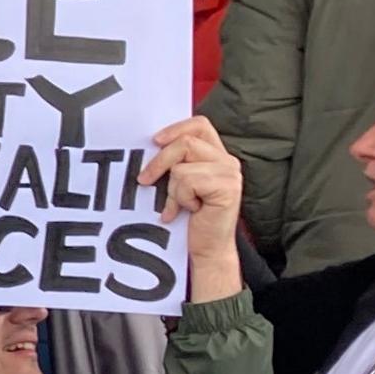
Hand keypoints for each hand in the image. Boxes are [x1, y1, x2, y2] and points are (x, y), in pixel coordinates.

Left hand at [145, 116, 242, 301]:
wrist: (207, 247)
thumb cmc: (191, 217)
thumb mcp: (180, 184)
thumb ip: (176, 162)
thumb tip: (152, 144)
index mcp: (217, 155)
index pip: (199, 125)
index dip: (175, 128)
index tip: (154, 141)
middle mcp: (227, 161)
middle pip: (185, 142)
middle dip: (159, 162)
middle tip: (144, 180)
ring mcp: (230, 174)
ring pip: (182, 167)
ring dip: (173, 189)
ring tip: (180, 204)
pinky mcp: (228, 188)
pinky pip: (188, 182)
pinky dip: (181, 199)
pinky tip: (191, 210)